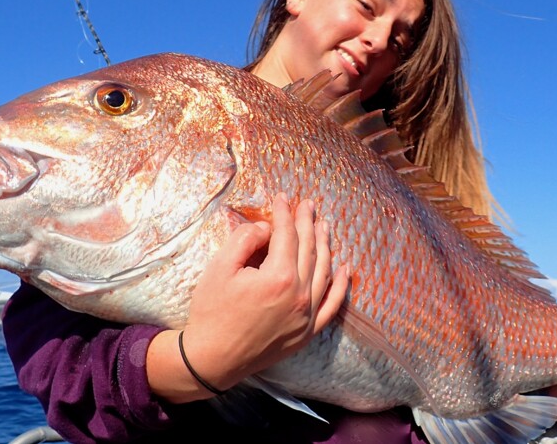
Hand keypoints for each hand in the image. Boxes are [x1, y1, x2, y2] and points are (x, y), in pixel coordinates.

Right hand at [148, 193, 347, 400]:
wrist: (212, 358)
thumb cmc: (212, 311)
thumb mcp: (220, 268)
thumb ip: (244, 240)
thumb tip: (265, 229)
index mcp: (279, 277)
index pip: (287, 236)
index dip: (285, 214)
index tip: (283, 198)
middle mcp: (299, 295)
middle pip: (309, 250)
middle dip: (308, 223)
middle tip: (308, 205)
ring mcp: (307, 316)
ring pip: (324, 272)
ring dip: (325, 246)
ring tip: (323, 226)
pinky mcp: (307, 332)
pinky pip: (331, 306)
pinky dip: (339, 286)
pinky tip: (344, 269)